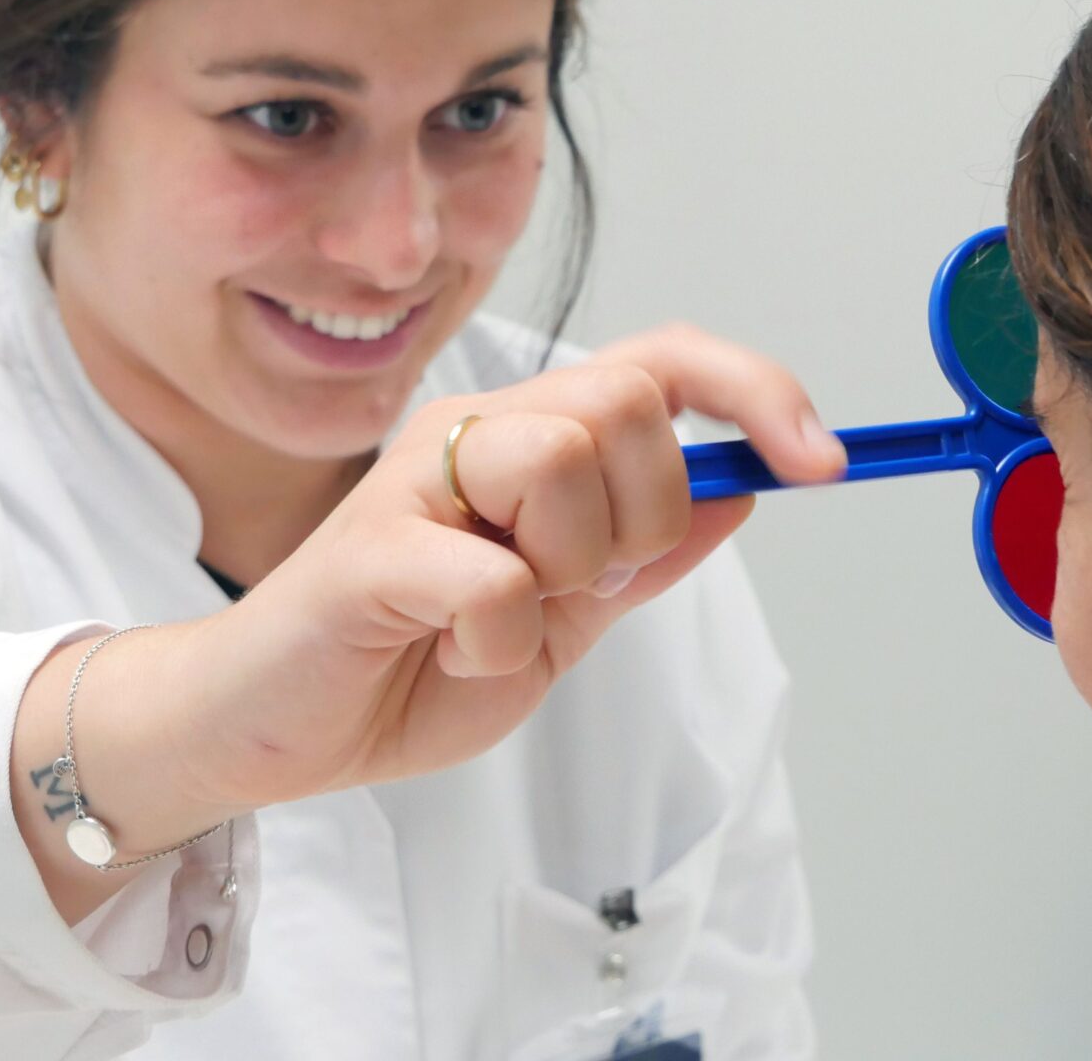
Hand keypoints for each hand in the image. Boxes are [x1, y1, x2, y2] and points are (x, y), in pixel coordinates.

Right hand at [151, 326, 843, 821]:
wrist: (267, 728)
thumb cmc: (399, 663)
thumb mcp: (560, 619)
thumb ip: (641, 555)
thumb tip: (745, 488)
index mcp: (522, 436)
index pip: (660, 363)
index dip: (755, 391)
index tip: (825, 459)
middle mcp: (470, 431)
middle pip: (624, 405)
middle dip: (638, 515)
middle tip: (571, 585)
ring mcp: (413, 480)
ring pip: (563, 462)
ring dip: (563, 573)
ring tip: (498, 622)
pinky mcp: (368, 551)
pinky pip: (495, 579)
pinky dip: (500, 641)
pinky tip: (452, 650)